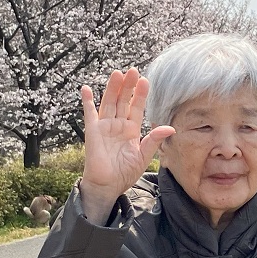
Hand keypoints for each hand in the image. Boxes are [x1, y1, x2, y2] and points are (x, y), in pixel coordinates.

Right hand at [77, 68, 173, 220]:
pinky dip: (87, 101)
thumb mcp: (144, 156)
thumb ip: (154, 140)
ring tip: (117, 73)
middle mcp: (118, 125)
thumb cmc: (125, 173)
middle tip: (132, 70)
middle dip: (128, 86)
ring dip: (112, 88)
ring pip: (109, 103)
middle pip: (123, 100)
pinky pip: (89, 114)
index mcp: (131, 130)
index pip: (137, 107)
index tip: (145, 80)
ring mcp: (104, 127)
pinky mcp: (92, 132)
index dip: (140, 94)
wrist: (108, 186)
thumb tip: (170, 127)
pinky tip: (86, 89)